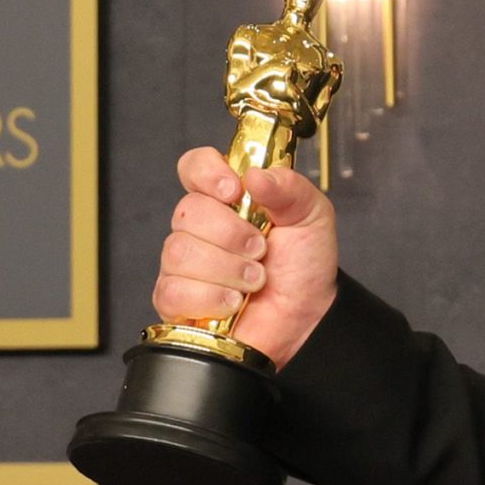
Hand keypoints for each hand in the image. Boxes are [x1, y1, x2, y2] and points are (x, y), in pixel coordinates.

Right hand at [150, 146, 338, 367]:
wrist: (307, 317)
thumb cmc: (303, 266)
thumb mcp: (311, 217)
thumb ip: (290, 188)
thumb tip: (256, 174)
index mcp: (227, 199)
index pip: (194, 167)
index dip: (207, 173)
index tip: (235, 191)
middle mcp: (200, 228)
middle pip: (188, 212)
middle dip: (232, 235)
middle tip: (261, 251)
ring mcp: (184, 264)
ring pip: (180, 252)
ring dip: (228, 269)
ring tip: (255, 280)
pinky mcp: (177, 300)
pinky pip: (173, 290)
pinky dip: (211, 297)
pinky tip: (233, 302)